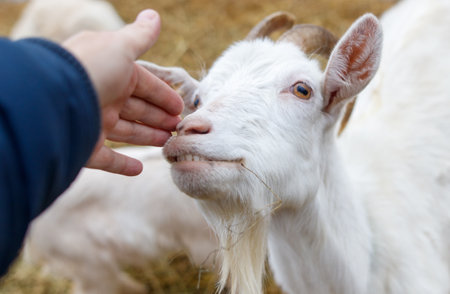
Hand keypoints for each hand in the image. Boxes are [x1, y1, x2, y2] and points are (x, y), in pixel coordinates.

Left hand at [63, 10, 182, 175]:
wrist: (53, 100)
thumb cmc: (92, 69)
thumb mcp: (120, 48)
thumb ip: (140, 36)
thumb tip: (154, 15)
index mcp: (113, 73)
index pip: (145, 85)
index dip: (164, 96)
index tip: (180, 107)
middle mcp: (104, 97)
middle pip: (138, 109)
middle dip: (159, 117)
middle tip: (178, 127)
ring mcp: (94, 124)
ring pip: (127, 132)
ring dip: (148, 137)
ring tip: (168, 143)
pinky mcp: (86, 148)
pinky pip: (108, 159)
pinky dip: (123, 165)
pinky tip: (140, 169)